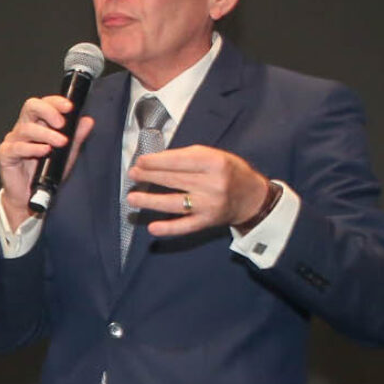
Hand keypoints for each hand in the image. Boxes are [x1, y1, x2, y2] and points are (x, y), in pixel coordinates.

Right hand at [0, 94, 95, 227]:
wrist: (31, 197)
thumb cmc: (47, 173)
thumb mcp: (67, 154)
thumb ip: (76, 137)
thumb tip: (87, 121)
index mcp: (39, 123)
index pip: (45, 103)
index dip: (56, 102)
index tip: (69, 107)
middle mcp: (25, 128)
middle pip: (31, 106)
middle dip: (48, 111)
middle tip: (61, 123)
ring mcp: (14, 140)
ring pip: (26, 128)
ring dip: (46, 134)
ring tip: (60, 143)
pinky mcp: (6, 154)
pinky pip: (17, 147)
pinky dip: (32, 148)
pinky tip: (44, 151)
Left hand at [125, 144, 272, 235]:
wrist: (252, 197)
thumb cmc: (228, 172)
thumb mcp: (214, 156)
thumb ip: (187, 157)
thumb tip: (155, 160)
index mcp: (215, 163)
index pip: (180, 161)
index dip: (157, 162)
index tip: (141, 161)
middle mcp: (213, 184)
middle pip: (175, 180)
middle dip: (150, 177)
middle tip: (133, 174)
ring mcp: (210, 205)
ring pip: (175, 203)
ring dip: (151, 201)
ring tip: (132, 198)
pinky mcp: (208, 222)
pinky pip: (186, 226)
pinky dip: (169, 228)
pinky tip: (153, 228)